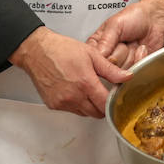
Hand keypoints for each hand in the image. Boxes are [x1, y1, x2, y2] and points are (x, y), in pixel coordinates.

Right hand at [9, 27, 129, 118]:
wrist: (36, 51)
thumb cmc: (61, 49)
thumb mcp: (91, 54)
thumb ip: (111, 69)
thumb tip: (127, 77)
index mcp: (85, 83)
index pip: (105, 105)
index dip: (112, 102)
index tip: (114, 96)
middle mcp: (73, 96)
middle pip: (96, 113)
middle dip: (102, 106)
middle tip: (102, 93)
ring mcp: (62, 102)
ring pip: (84, 113)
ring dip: (89, 106)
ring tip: (86, 89)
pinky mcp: (53, 105)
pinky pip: (71, 110)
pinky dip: (76, 104)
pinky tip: (74, 91)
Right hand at [86, 0, 163, 66]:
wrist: (155, 20)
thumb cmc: (134, 17)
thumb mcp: (115, 24)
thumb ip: (105, 41)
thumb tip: (98, 56)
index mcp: (98, 44)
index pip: (94, 59)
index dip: (104, 55)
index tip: (111, 48)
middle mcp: (108, 55)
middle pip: (108, 67)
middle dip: (119, 53)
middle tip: (124, 42)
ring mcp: (121, 63)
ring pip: (121, 71)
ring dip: (130, 56)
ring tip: (133, 44)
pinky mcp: (133, 68)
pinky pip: (134, 72)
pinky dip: (140, 59)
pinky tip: (140, 49)